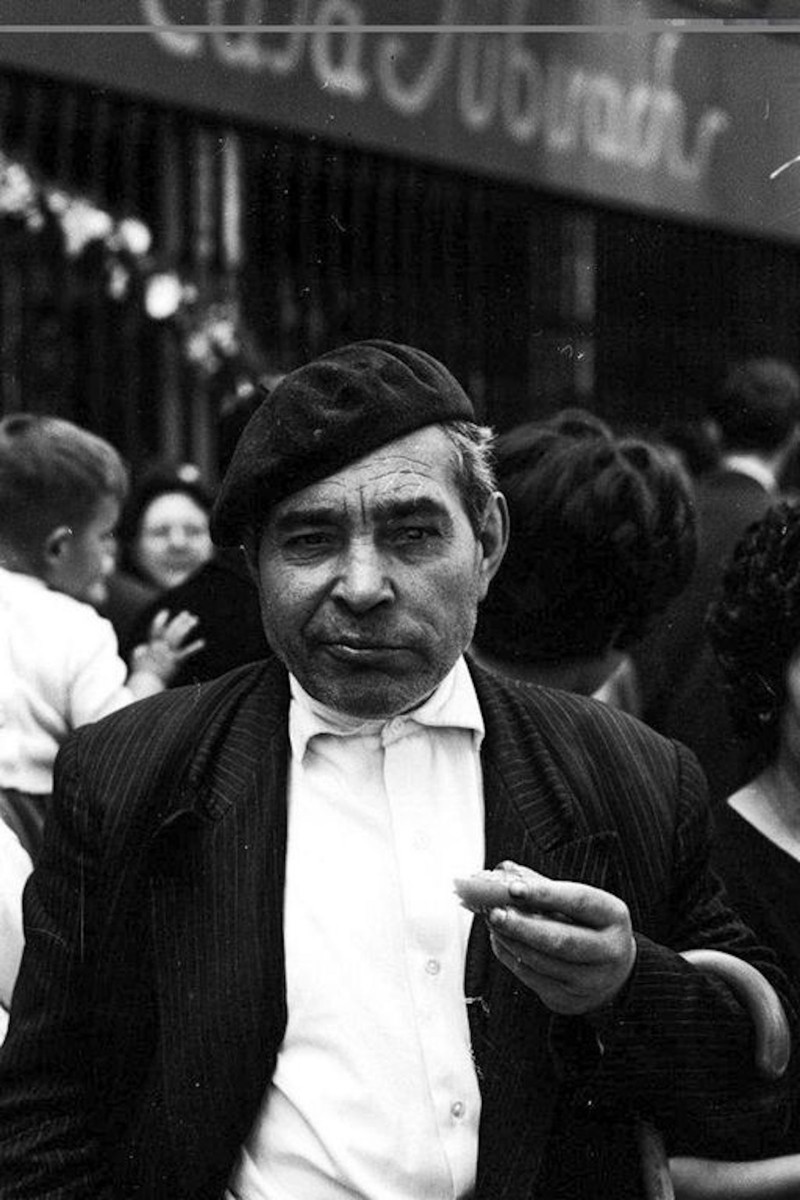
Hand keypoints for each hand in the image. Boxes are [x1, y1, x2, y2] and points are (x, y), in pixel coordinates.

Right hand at [130, 609, 204, 683]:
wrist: (145, 683)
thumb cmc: (141, 674)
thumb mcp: (136, 660)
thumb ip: (139, 651)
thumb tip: (142, 647)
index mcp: (151, 646)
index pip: (156, 628)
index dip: (160, 619)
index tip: (166, 611)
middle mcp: (160, 647)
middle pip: (171, 629)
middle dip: (179, 620)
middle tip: (187, 613)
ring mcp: (168, 653)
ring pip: (178, 636)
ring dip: (187, 627)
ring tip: (195, 620)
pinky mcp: (175, 661)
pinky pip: (186, 652)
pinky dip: (194, 647)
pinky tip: (202, 642)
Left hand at [483, 861, 636, 1015]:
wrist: (615, 975)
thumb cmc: (591, 927)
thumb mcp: (580, 902)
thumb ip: (544, 885)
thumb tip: (504, 871)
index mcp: (613, 916)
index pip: (579, 902)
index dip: (545, 894)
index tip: (513, 887)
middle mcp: (608, 952)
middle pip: (561, 940)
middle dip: (522, 926)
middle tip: (494, 912)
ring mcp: (589, 981)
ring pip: (541, 961)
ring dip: (510, 940)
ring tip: (492, 921)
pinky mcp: (568, 1000)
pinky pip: (531, 978)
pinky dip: (510, 956)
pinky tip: (499, 939)